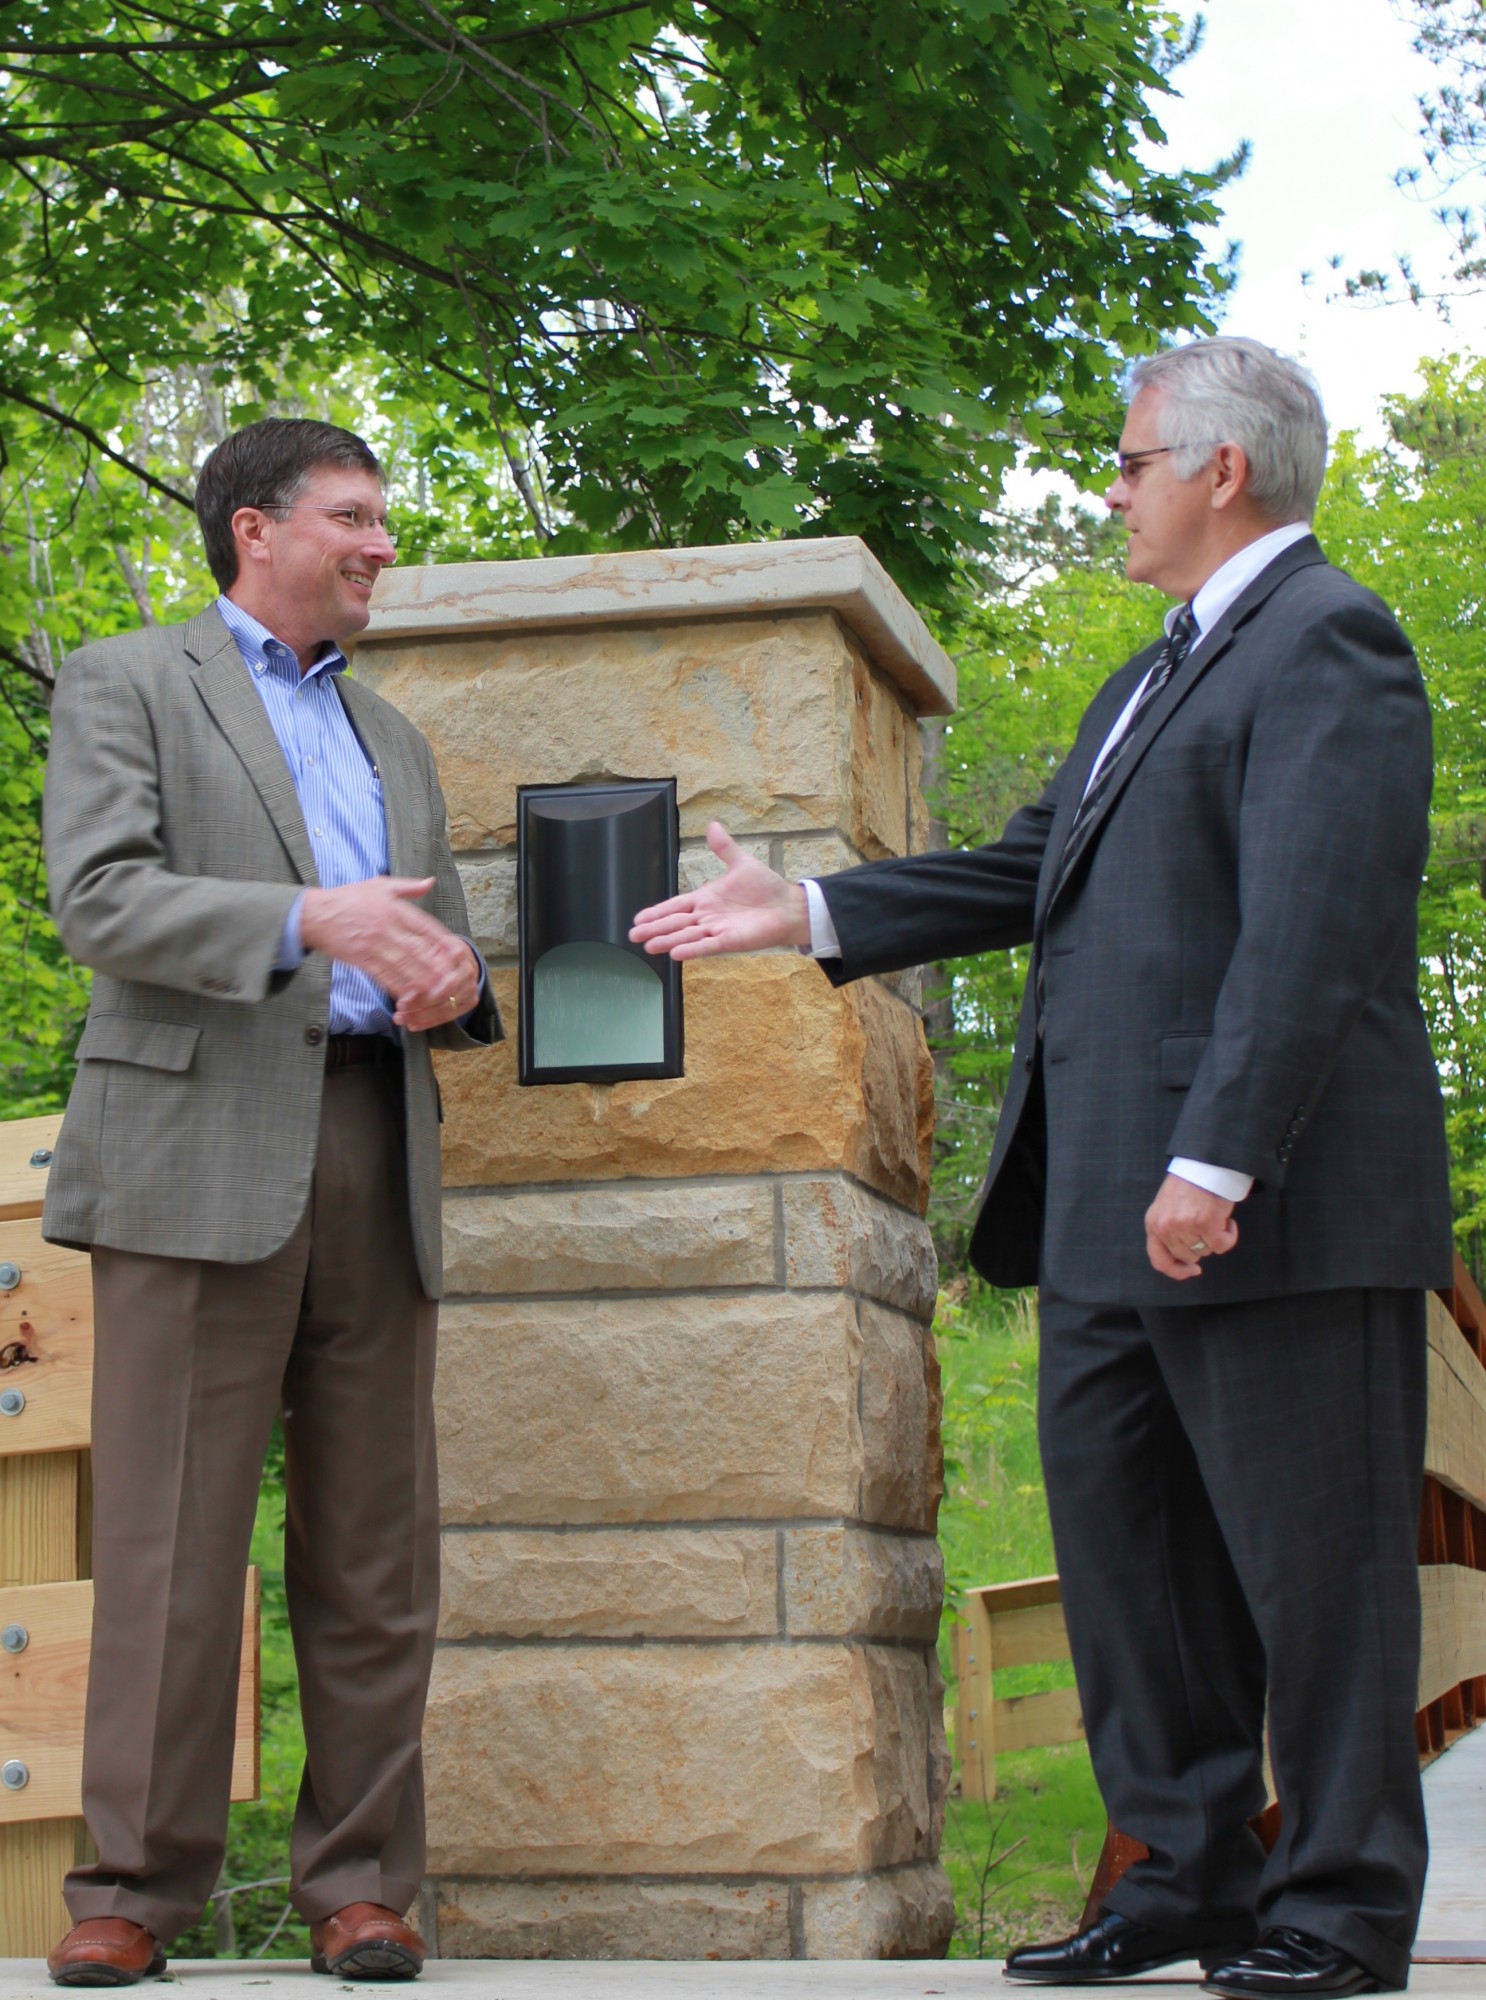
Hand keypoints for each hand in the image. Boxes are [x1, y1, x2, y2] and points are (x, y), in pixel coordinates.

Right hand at [299, 876, 479, 1031]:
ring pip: (403, 966)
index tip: (457, 952)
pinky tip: (410, 996)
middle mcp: (387, 926)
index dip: (442, 941)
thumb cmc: (348, 899)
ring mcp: (374, 944)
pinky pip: (383, 976)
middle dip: (436, 966)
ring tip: (437, 992)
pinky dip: (398, 987)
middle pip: (418, 949)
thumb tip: (431, 881)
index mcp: (394, 908)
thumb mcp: (380, 886)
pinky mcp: (361, 959)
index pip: (425, 926)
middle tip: (452, 978)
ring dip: (421, 980)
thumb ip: (408, 887)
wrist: (315, 914)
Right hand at [629, 821, 809, 958]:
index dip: (657, 911)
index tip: (638, 918)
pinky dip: (692, 950)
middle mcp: (707, 916)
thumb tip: (712, 825)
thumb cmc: (766, 888)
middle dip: (655, 928)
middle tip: (633, 935)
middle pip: (676, 923)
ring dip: (668, 940)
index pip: (676, 905)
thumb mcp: (741, 863)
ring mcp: (717, 929)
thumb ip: (724, 848)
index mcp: (706, 899)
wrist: (789, 906)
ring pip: (687, 936)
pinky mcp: (730, 940)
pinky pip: (707, 946)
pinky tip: (675, 954)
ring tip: (648, 946)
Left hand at [1144, 1173, 1238, 1280]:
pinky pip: (1222, 1245)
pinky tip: (1228, 1221)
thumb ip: (1168, 1230)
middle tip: (1208, 1228)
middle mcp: (1165, 1227)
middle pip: (1187, 1256)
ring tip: (1215, 1217)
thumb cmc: (1188, 1183)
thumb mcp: (1166, 1207)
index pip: (1159, 1260)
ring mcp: (1185, 1227)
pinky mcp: (1205, 1224)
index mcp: (1153, 1223)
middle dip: (1201, 1246)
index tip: (1193, 1270)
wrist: (1203, 1162)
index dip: (1177, 1271)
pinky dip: (1229, 1236)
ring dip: (1215, 1238)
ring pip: (1206, 1251)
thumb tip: (1186, 1258)